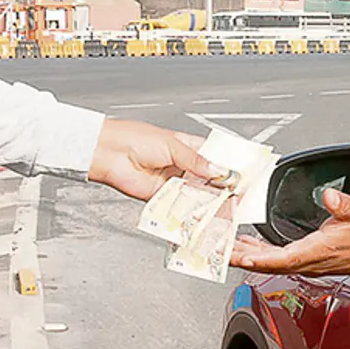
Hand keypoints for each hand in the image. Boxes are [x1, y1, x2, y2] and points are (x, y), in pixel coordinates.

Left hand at [89, 119, 227, 200]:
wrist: (108, 153)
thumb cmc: (134, 138)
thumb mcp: (172, 145)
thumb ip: (196, 161)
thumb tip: (219, 170)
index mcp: (187, 147)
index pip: (214, 158)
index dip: (227, 167)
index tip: (241, 175)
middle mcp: (181, 165)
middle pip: (207, 180)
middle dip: (220, 187)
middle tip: (234, 194)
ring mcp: (172, 182)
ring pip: (196, 195)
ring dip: (207, 200)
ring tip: (221, 205)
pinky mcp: (161, 197)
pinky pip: (179, 206)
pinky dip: (189, 210)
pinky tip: (199, 210)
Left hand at [231, 189, 349, 276]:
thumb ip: (343, 204)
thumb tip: (329, 197)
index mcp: (319, 252)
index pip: (283, 259)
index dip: (260, 258)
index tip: (240, 255)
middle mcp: (310, 262)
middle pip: (268, 263)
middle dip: (242, 257)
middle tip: (218, 250)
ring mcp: (307, 263)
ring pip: (270, 262)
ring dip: (247, 254)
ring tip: (224, 246)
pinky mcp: (307, 259)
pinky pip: (278, 258)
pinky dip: (259, 252)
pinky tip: (247, 244)